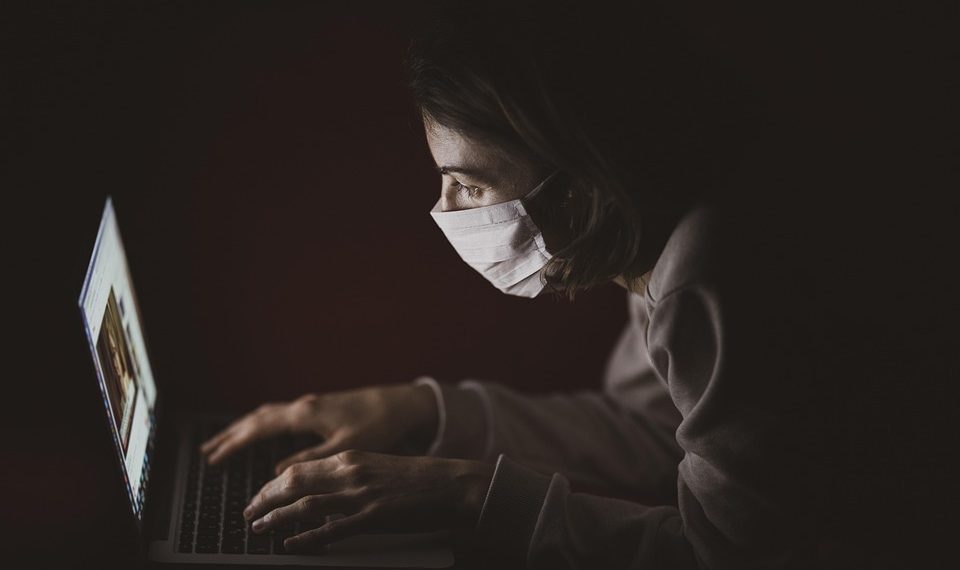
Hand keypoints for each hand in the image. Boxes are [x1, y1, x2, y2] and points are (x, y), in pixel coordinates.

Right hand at [200, 383, 438, 472]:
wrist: (400, 403)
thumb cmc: (378, 425)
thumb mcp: (346, 447)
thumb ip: (312, 460)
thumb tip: (278, 471)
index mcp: (305, 415)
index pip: (259, 429)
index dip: (235, 444)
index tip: (214, 459)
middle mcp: (303, 406)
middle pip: (257, 419)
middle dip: (231, 435)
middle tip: (207, 451)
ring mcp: (310, 405)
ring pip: (267, 414)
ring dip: (244, 428)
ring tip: (225, 441)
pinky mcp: (318, 408)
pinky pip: (279, 414)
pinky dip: (262, 423)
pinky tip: (261, 431)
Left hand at [244, 451, 492, 552]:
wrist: (451, 484)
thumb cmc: (417, 479)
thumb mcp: (377, 468)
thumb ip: (348, 476)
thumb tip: (319, 491)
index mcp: (351, 458)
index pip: (298, 468)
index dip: (272, 484)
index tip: (259, 496)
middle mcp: (350, 472)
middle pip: (293, 483)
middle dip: (265, 498)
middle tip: (249, 513)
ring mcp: (360, 495)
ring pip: (305, 505)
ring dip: (276, 517)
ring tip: (259, 528)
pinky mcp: (373, 517)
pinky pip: (331, 529)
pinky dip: (306, 537)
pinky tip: (291, 544)